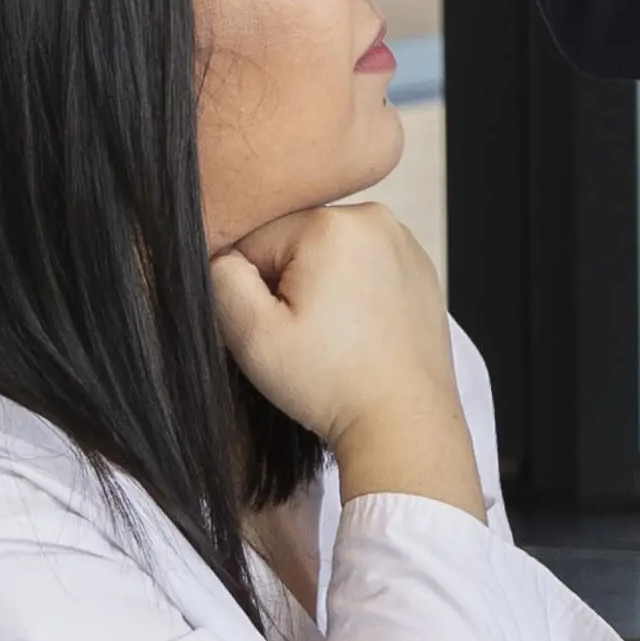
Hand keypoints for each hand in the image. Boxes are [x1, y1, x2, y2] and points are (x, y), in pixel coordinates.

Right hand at [206, 202, 479, 513]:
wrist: (403, 421)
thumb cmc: (332, 382)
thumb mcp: (252, 333)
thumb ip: (221, 278)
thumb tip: (223, 254)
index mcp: (333, 223)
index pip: (254, 240)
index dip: (250, 289)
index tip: (279, 327)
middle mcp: (376, 220)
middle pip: (293, 244)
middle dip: (285, 288)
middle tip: (305, 337)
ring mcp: (404, 244)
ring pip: (326, 257)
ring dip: (317, 291)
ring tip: (332, 338)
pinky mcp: (418, 270)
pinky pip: (362, 270)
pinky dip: (352, 297)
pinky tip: (356, 335)